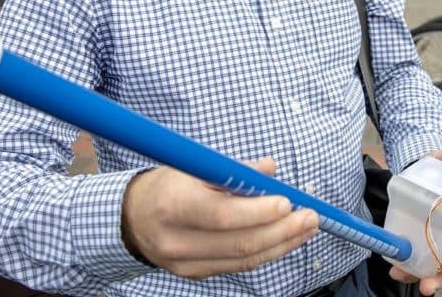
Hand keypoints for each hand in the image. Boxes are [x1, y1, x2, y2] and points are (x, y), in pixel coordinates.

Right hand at [121, 158, 318, 279]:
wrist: (130, 219)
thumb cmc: (165, 186)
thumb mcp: (192, 167)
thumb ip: (232, 170)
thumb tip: (270, 169)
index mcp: (174, 205)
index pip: (222, 215)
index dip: (259, 211)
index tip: (287, 202)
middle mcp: (177, 240)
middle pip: (240, 243)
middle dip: (282, 231)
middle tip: (310, 216)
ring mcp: (185, 263)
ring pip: (243, 259)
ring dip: (282, 244)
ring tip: (307, 229)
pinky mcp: (194, 274)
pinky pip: (237, 265)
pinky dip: (265, 252)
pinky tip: (285, 239)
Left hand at [389, 151, 441, 295]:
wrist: (416, 173)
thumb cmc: (433, 171)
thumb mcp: (440, 161)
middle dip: (438, 277)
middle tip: (426, 288)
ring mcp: (433, 240)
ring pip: (430, 265)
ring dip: (419, 276)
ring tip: (401, 277)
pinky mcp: (418, 240)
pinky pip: (415, 259)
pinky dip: (406, 267)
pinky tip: (395, 270)